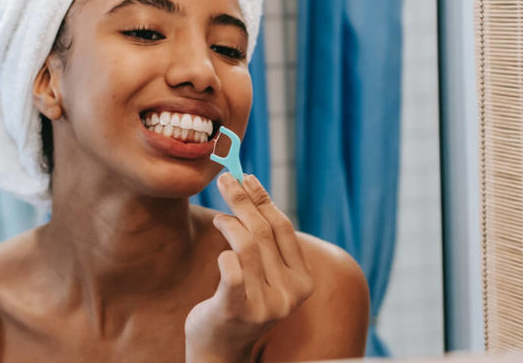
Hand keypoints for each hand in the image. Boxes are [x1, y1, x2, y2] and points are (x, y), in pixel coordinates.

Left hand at [185, 173, 313, 362]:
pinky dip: (224, 253)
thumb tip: (252, 188)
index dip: (264, 199)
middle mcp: (290, 294)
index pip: (284, 228)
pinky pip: (231, 269)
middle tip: (225, 179)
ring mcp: (265, 305)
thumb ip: (266, 242)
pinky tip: (220, 251)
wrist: (220, 349)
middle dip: (242, 200)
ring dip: (229, 223)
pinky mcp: (237, 311)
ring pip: (247, 246)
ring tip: (219, 218)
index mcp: (303, 281)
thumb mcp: (265, 274)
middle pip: (264, 232)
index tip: (247, 177)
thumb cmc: (241, 302)